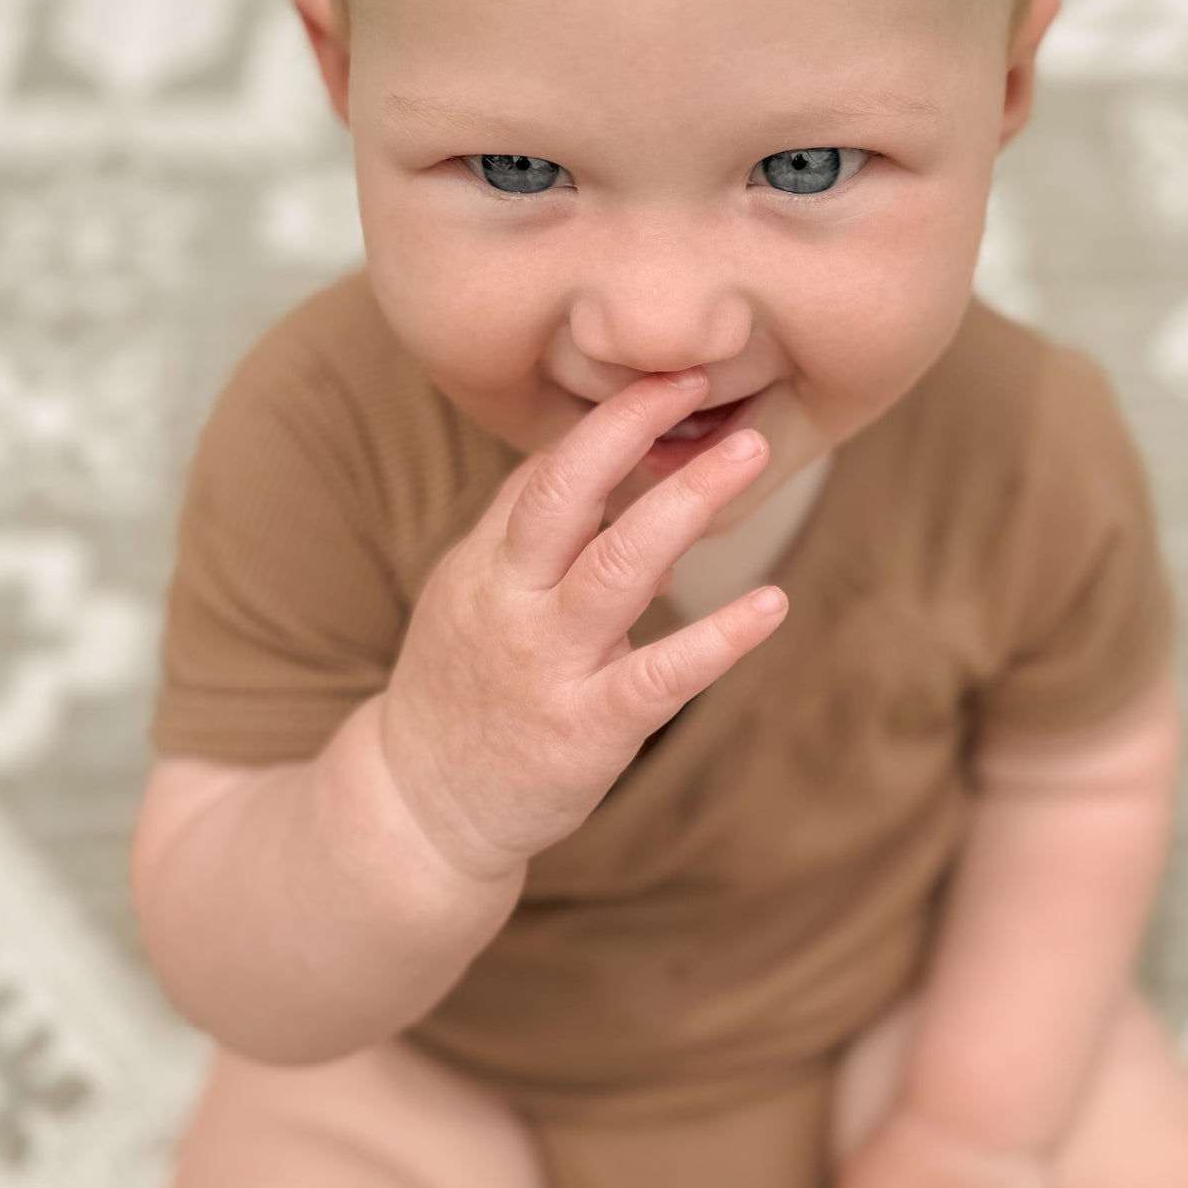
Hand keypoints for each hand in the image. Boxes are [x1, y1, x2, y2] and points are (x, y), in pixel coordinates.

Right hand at [377, 371, 787, 878]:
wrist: (415, 810)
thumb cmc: (461, 689)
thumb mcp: (474, 597)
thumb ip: (533, 535)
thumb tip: (605, 473)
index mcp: (486, 565)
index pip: (544, 470)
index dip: (609, 419)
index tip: (668, 376)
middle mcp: (510, 604)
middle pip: (563, 494)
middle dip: (630, 427)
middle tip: (698, 378)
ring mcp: (547, 666)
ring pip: (617, 567)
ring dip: (685, 503)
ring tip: (749, 453)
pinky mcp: (586, 730)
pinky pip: (660, 675)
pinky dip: (720, 637)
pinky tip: (771, 605)